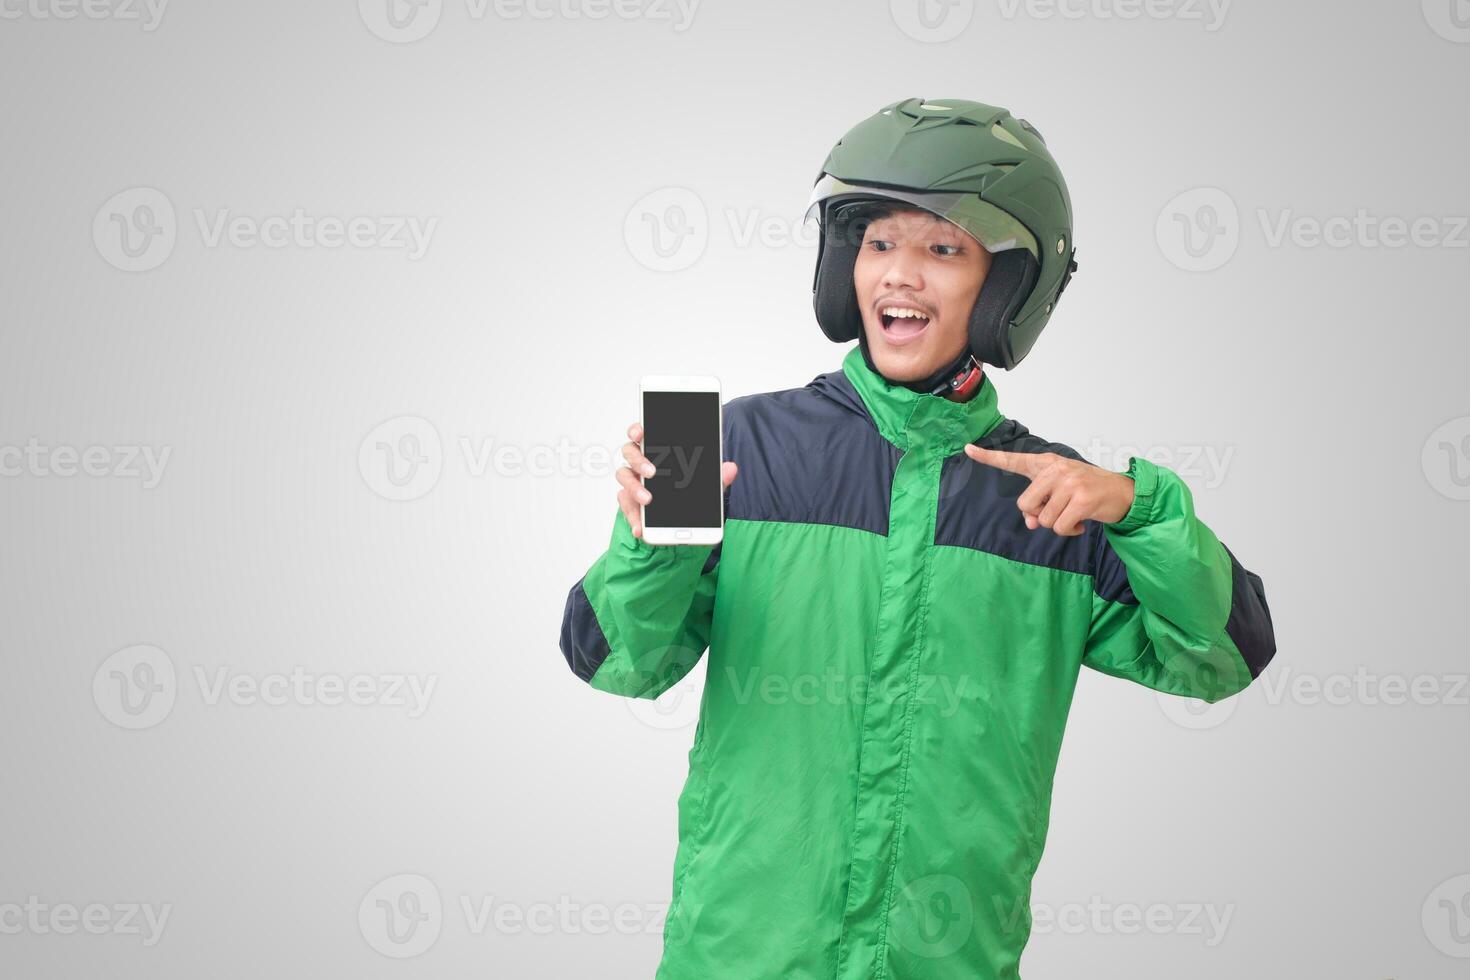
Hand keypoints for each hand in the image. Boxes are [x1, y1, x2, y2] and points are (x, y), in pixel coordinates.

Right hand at [617, 421, 738, 539]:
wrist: (681, 520)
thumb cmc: (687, 492)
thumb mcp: (705, 485)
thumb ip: (716, 476)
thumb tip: (731, 468)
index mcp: (656, 451)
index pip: (641, 434)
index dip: (637, 430)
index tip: (640, 433)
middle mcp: (640, 464)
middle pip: (630, 453)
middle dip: (639, 460)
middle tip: (652, 472)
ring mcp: (633, 483)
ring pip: (624, 478)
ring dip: (635, 488)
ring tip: (648, 500)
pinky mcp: (629, 503)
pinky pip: (626, 507)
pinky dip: (633, 518)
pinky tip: (640, 527)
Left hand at [963, 445, 1133, 536]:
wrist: (1122, 493)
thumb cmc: (1087, 493)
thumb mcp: (1060, 496)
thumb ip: (1040, 506)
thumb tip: (1032, 523)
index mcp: (1047, 463)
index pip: (1013, 460)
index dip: (989, 458)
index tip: (967, 449)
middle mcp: (1056, 469)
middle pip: (1026, 505)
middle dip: (1040, 515)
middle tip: (1060, 510)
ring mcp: (1070, 482)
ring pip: (1044, 519)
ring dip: (1058, 524)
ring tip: (1074, 514)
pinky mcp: (1082, 499)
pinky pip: (1060, 527)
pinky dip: (1070, 531)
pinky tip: (1081, 523)